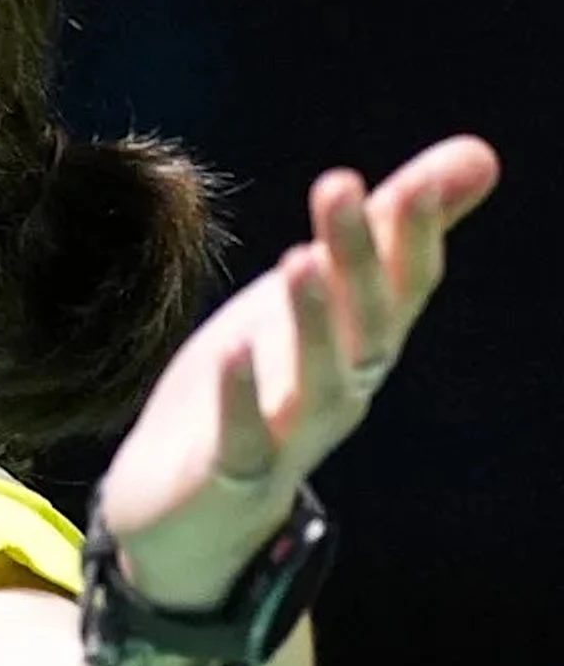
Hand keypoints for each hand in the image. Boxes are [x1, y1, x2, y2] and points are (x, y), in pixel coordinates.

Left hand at [98, 135, 500, 606]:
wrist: (186, 513)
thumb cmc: (259, 389)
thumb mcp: (318, 300)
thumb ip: (387, 235)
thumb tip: (480, 153)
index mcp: (363, 346)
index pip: (406, 285)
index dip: (416, 232)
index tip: (422, 176)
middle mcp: (342, 390)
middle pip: (367, 322)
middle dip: (360, 256)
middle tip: (341, 185)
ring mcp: (292, 437)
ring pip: (320, 382)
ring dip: (314, 323)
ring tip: (300, 261)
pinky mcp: (232, 474)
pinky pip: (246, 439)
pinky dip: (243, 398)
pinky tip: (230, 352)